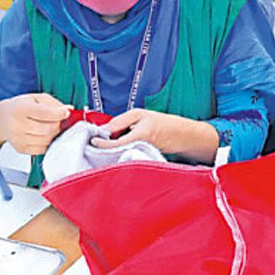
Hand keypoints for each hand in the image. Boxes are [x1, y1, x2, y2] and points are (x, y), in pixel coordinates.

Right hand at [0, 93, 70, 154]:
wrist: (1, 120)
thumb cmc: (20, 107)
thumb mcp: (35, 98)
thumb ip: (53, 103)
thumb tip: (68, 109)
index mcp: (21, 109)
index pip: (44, 113)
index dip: (59, 114)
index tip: (66, 113)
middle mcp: (17, 125)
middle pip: (48, 129)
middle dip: (57, 124)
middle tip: (57, 120)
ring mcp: (19, 139)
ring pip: (47, 140)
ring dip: (53, 134)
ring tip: (49, 126)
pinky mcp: (21, 149)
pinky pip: (43, 149)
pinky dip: (47, 142)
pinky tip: (43, 134)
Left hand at [90, 108, 218, 160]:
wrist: (180, 136)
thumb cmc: (161, 123)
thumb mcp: (141, 115)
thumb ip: (122, 120)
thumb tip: (104, 129)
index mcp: (140, 136)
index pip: (116, 143)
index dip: (103, 144)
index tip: (93, 141)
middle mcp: (139, 148)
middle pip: (116, 151)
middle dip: (105, 147)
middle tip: (96, 140)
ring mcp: (140, 156)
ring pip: (120, 154)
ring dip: (111, 149)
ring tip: (106, 141)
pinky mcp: (140, 159)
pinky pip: (125, 156)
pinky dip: (119, 151)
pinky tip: (117, 146)